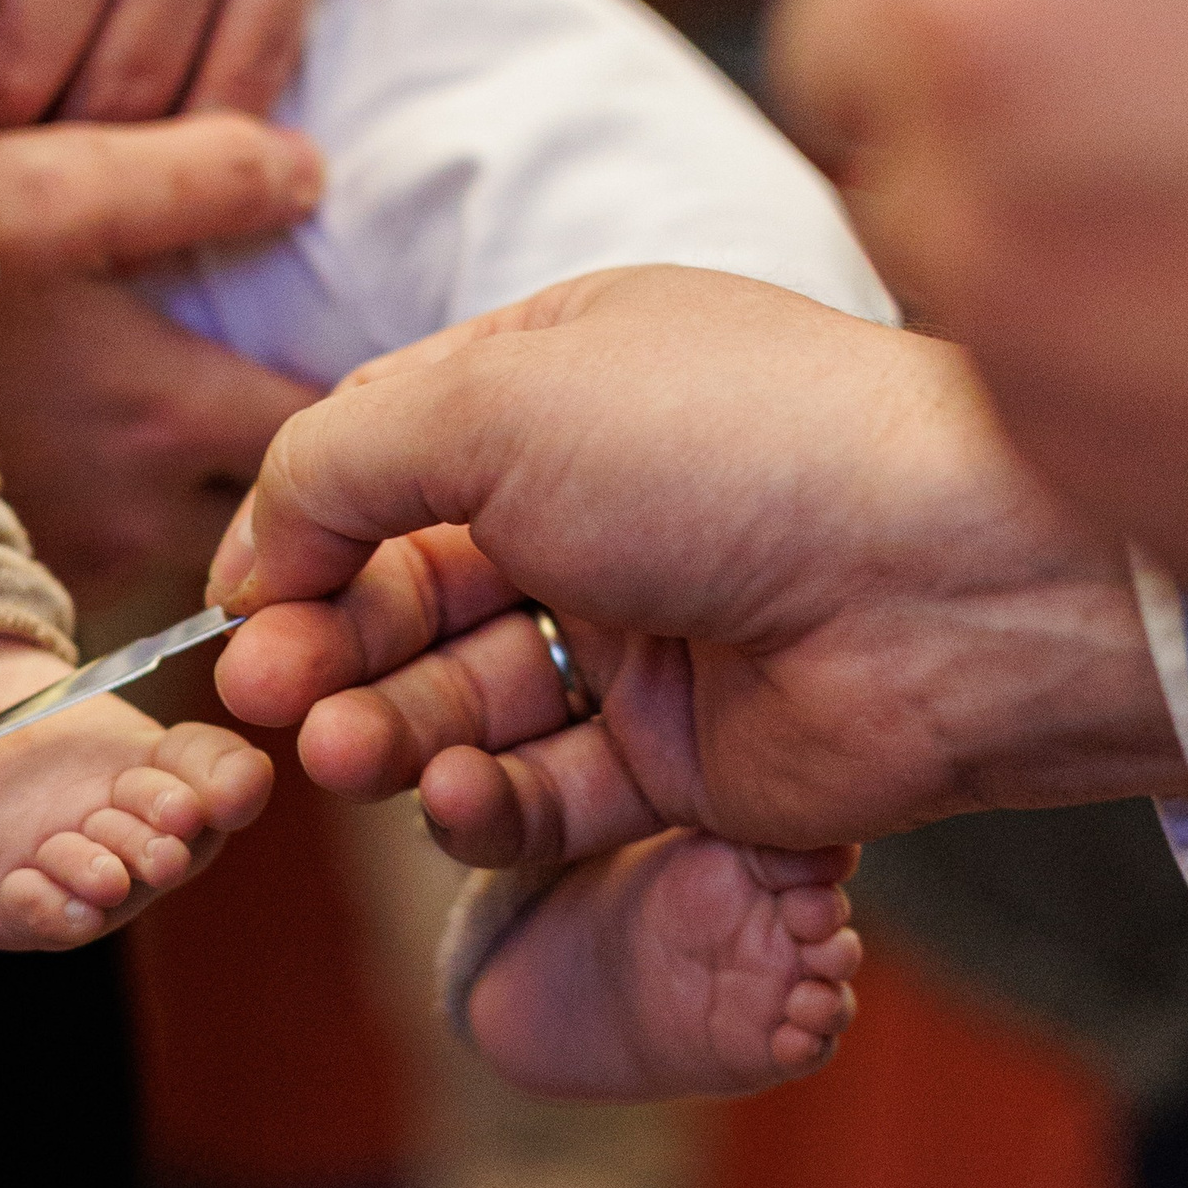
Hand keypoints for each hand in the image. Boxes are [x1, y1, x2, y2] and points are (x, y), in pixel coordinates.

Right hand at [0, 114, 322, 603]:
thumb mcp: (53, 186)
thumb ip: (197, 176)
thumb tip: (312, 173)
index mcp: (174, 415)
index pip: (325, 429)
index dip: (348, 399)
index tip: (337, 362)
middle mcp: (139, 514)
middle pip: (266, 506)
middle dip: (284, 465)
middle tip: (264, 396)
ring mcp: (69, 565)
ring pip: (181, 542)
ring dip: (189, 497)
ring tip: (154, 424)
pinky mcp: (3, 588)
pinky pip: (96, 569)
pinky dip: (108, 525)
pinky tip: (73, 465)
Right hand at [207, 265, 1186, 852]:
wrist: (950, 582)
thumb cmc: (731, 448)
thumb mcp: (492, 404)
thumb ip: (338, 463)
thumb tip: (250, 547)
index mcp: (559, 384)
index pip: (385, 461)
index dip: (301, 536)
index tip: (237, 607)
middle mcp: (599, 504)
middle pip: (410, 592)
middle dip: (328, 645)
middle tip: (264, 698)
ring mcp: (646, 634)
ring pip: (467, 701)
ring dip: (389, 730)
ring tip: (342, 754)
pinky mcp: (685, 758)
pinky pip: (549, 794)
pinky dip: (486, 804)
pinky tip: (450, 797)